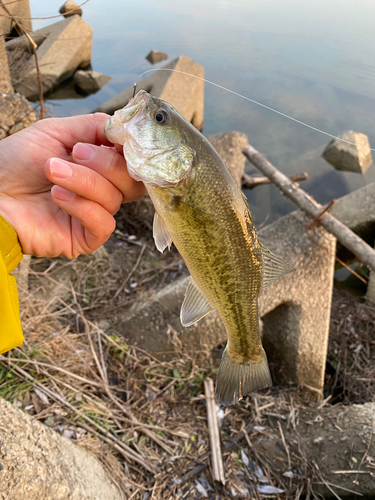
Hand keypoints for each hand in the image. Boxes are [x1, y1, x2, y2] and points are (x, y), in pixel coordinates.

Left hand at [0, 114, 145, 257]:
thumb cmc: (15, 162)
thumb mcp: (55, 131)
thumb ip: (94, 126)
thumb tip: (125, 128)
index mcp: (99, 165)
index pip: (131, 161)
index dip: (129, 151)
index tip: (115, 139)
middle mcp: (101, 190)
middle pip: (131, 180)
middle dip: (106, 163)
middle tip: (76, 153)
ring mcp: (94, 214)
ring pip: (114, 199)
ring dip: (84, 181)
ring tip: (53, 172)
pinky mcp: (86, 237)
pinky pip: (104, 223)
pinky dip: (83, 207)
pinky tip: (58, 196)